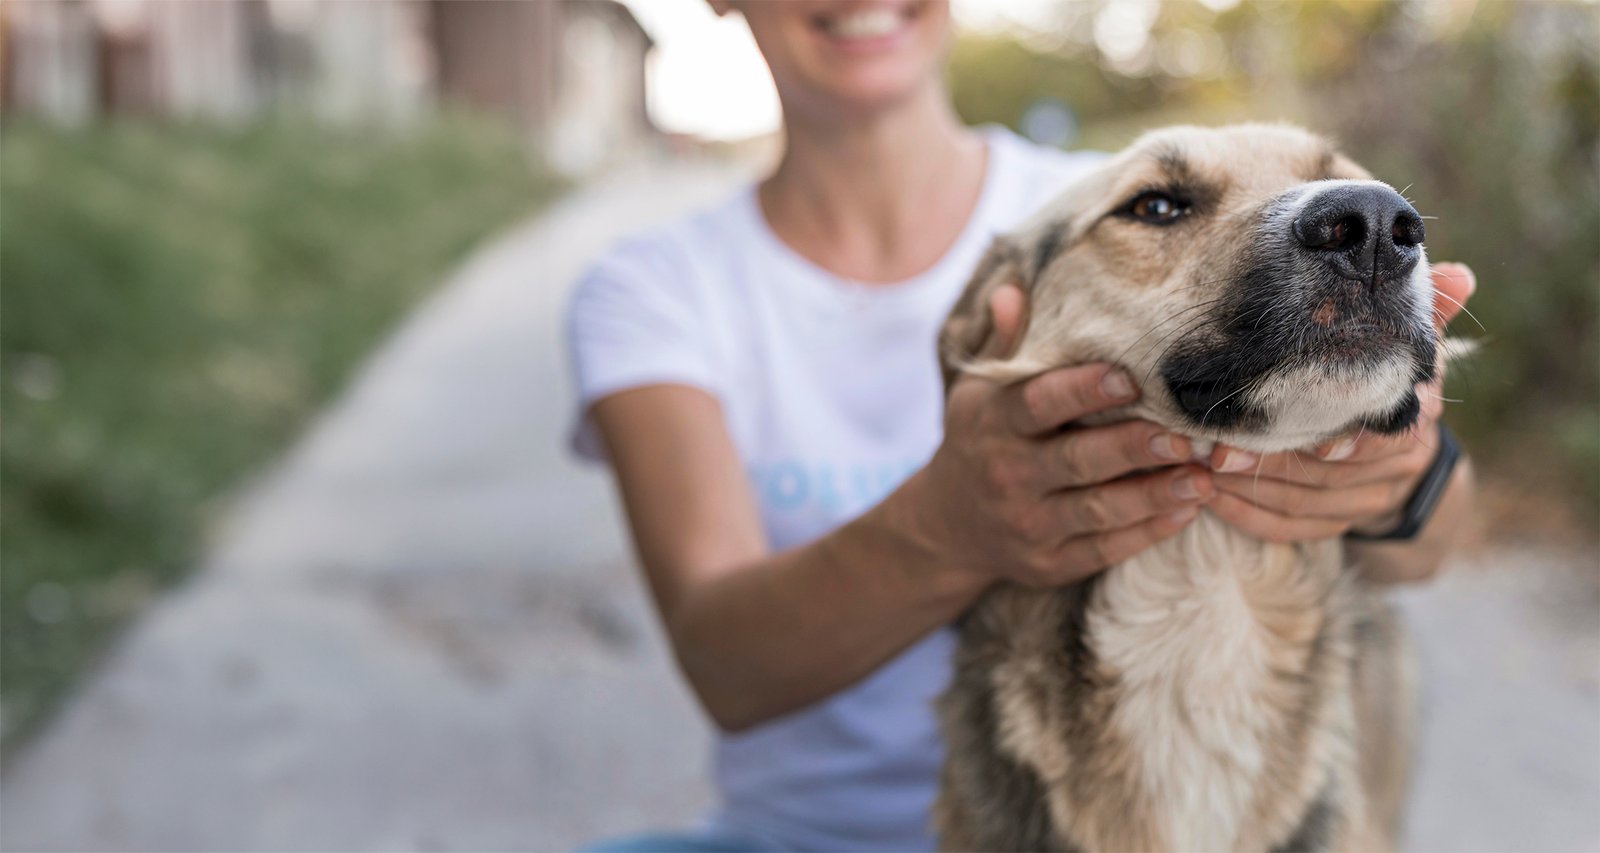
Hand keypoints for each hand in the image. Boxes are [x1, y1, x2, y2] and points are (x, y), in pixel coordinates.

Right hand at [904, 283, 1212, 588]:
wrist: (947, 528)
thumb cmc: (980, 441)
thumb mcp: (978, 392)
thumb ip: (1004, 344)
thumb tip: (1013, 291)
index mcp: (993, 424)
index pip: (1038, 404)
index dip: (1083, 391)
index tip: (1131, 377)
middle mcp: (1008, 475)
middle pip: (1077, 461)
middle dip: (1134, 447)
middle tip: (1186, 434)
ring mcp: (1029, 524)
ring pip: (1099, 511)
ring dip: (1155, 494)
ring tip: (1204, 476)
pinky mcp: (1050, 563)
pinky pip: (1105, 549)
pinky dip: (1148, 531)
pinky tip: (1187, 509)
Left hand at [1206, 263, 1476, 542]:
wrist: (1404, 451)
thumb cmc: (1389, 377)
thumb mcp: (1408, 343)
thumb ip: (1425, 312)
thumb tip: (1461, 276)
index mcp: (1413, 416)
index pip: (1378, 436)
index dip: (1339, 440)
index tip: (1295, 434)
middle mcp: (1398, 464)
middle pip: (1327, 474)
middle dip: (1269, 461)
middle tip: (1216, 450)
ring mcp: (1369, 500)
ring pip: (1304, 504)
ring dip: (1248, 489)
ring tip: (1200, 467)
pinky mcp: (1337, 525)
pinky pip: (1290, 529)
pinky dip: (1248, 517)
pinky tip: (1210, 499)